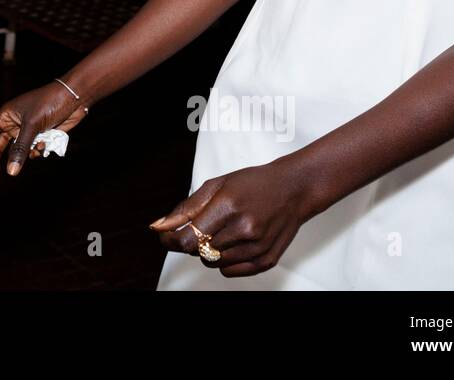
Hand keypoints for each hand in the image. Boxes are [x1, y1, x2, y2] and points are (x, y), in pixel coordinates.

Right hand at [0, 81, 89, 189]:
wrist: (74, 97)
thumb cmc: (49, 103)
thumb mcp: (32, 126)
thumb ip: (20, 149)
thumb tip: (10, 172)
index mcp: (4, 117)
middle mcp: (12, 124)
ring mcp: (26, 131)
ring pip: (18, 152)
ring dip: (24, 156)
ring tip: (39, 146)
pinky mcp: (39, 136)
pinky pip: (32, 151)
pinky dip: (37, 151)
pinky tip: (47, 142)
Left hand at [148, 157, 321, 276]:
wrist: (294, 189)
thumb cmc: (254, 183)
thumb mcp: (216, 185)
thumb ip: (185, 209)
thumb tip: (158, 227)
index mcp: (228, 206)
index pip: (187, 239)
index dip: (170, 241)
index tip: (165, 237)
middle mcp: (244, 229)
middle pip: (199, 252)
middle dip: (192, 241)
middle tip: (203, 226)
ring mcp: (257, 247)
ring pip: (213, 263)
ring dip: (208, 251)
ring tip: (223, 230)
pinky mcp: (266, 260)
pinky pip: (230, 272)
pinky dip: (224, 261)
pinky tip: (233, 242)